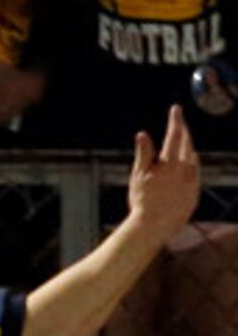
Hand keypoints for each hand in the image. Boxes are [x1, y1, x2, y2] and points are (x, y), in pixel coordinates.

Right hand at [127, 104, 202, 238]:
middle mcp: (185, 170)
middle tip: (179, 121)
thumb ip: (144, 153)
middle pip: (188, 144)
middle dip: (184, 131)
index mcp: (170, 164)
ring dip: (189, 146)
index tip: (175, 109)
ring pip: (194, 158)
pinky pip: (196, 172)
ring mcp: (192, 182)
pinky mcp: (195, 193)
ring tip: (184, 140)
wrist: (154, 226)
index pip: (174, 136)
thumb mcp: (138, 175)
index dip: (175, 121)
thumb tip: (143, 134)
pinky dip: (192, 163)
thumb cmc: (142, 201)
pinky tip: (188, 165)